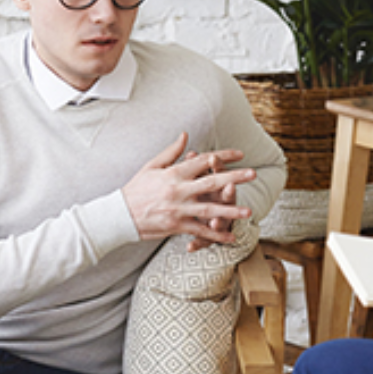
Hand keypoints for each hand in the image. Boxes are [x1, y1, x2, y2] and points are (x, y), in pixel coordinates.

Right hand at [122, 132, 255, 243]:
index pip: (203, 160)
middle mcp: (179, 190)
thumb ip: (172, 152)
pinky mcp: (176, 226)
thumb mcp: (152, 166)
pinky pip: (200, 231)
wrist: (119, 214)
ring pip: (209, 208)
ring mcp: (178, 209)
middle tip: (253, 174)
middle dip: (234, 178)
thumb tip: (186, 135)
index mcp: (174, 173)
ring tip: (248, 212)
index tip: (240, 154)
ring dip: (230, 211)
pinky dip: (215, 235)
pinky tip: (231, 238)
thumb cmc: (136, 188)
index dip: (223, 157)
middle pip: (211, 182)